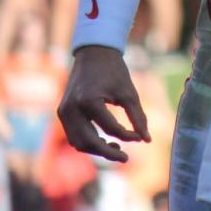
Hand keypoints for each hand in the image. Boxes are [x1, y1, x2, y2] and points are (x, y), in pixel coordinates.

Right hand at [56, 45, 149, 163]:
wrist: (94, 52)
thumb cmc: (114, 71)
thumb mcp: (129, 92)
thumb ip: (138, 117)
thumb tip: (147, 140)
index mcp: (89, 101)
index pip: (110, 129)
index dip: (128, 136)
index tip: (141, 137)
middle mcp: (72, 108)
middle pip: (88, 142)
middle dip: (107, 153)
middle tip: (125, 158)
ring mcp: (64, 111)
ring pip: (78, 142)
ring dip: (96, 150)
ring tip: (116, 148)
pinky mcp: (62, 111)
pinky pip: (73, 134)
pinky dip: (88, 142)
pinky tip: (105, 140)